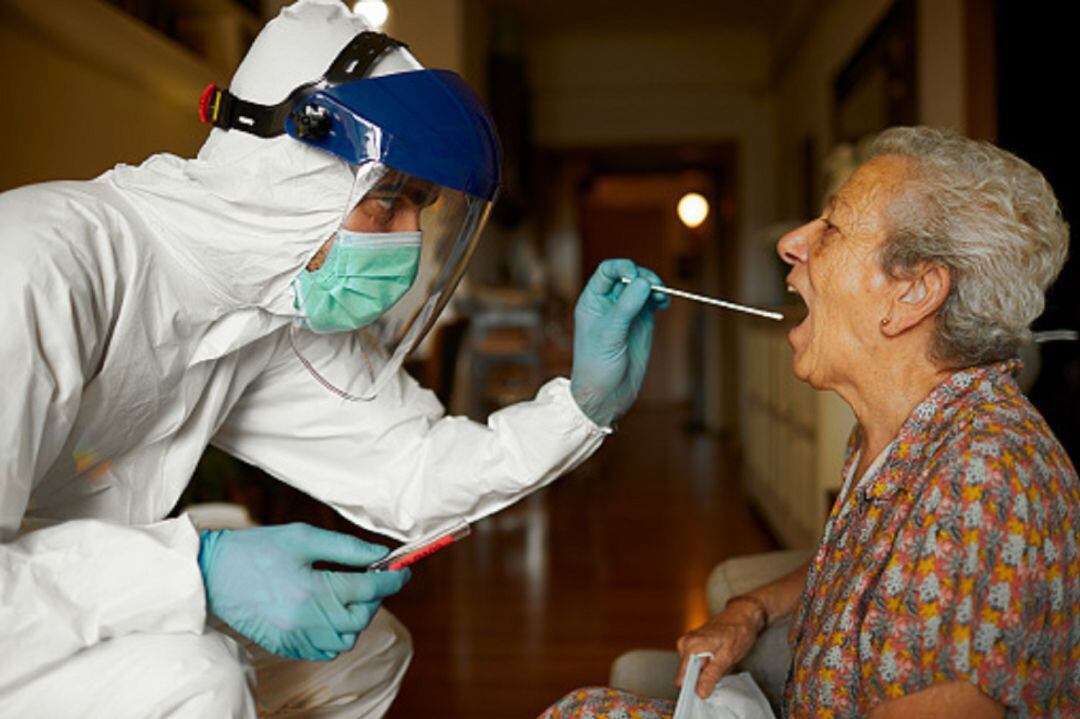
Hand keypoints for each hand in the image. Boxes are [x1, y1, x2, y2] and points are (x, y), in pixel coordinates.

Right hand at [198, 523, 409, 660]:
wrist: (212, 574)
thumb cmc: (257, 549)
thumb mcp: (304, 537)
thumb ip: (346, 547)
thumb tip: (381, 555)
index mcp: (313, 588)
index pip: (369, 588)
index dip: (392, 579)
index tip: (403, 571)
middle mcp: (307, 619)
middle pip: (362, 617)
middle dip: (374, 597)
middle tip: (370, 578)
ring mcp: (295, 637)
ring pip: (347, 639)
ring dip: (356, 618)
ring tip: (348, 595)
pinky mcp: (285, 646)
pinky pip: (325, 650)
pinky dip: (336, 635)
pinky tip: (329, 613)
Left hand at [570, 259, 667, 426]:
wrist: (605, 395)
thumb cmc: (596, 365)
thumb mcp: (609, 334)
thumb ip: (626, 307)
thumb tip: (643, 281)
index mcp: (592, 301)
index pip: (607, 271)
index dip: (623, 267)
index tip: (635, 275)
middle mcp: (609, 303)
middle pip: (629, 276)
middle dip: (643, 277)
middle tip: (655, 287)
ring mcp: (627, 312)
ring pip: (643, 287)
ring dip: (654, 286)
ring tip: (661, 296)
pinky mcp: (642, 324)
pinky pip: (652, 302)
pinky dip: (660, 298)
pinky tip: (664, 303)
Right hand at [675, 601, 764, 698]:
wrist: (742, 615)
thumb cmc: (738, 632)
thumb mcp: (728, 656)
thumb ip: (712, 675)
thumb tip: (700, 692)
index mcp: (692, 646)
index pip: (683, 678)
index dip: (694, 688)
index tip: (706, 692)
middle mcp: (685, 642)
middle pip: (687, 674)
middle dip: (701, 679)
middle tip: (719, 672)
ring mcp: (687, 642)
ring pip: (691, 669)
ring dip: (704, 672)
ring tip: (719, 662)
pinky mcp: (691, 643)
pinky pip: (694, 662)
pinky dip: (705, 665)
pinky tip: (716, 659)